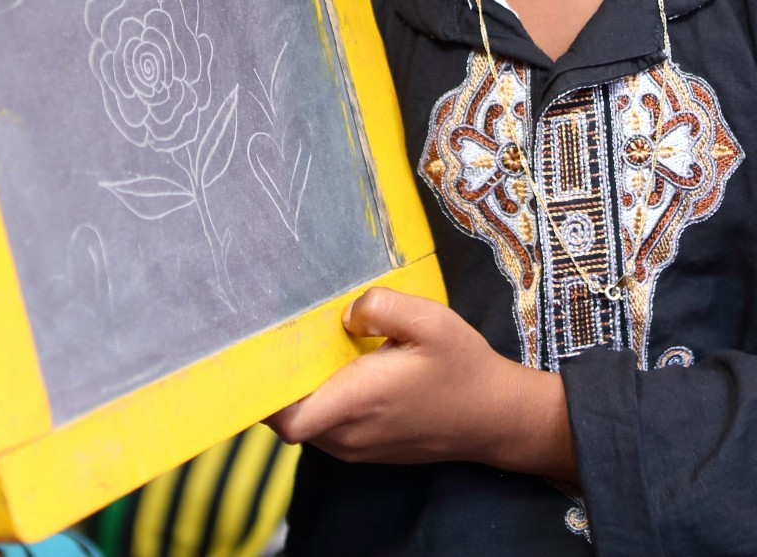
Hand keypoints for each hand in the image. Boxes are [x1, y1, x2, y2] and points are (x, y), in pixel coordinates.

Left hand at [267, 288, 574, 477]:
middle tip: (285, 339)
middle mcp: (350, 433)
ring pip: (307, 423)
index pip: (287, 419)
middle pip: (289, 418)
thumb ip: (382, 306)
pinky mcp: (367, 449)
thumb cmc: (463, 368)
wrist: (496, 417)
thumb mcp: (431, 321)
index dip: (263, 395)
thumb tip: (345, 313)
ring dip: (304, 392)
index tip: (260, 358)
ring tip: (314, 351)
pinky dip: (323, 402)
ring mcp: (358, 447)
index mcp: (359, 402)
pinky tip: (342, 370)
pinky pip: (327, 427)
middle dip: (282, 383)